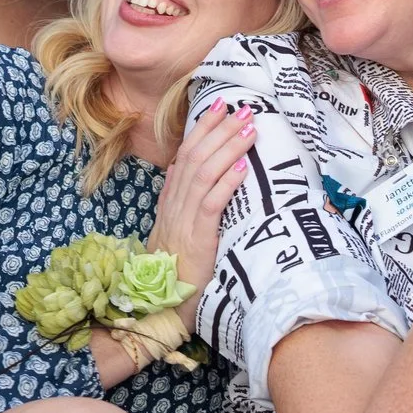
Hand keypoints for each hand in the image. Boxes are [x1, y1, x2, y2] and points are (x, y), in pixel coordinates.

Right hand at [149, 98, 256, 318]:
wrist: (164, 307)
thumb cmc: (177, 269)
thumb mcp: (176, 229)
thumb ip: (179, 199)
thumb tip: (184, 166)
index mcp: (171, 201)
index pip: (186, 154)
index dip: (202, 128)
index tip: (219, 106)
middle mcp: (175, 205)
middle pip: (195, 156)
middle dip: (219, 129)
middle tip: (242, 107)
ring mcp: (183, 221)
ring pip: (203, 174)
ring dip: (227, 148)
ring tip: (249, 128)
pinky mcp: (196, 239)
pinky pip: (210, 204)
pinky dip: (226, 183)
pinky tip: (241, 167)